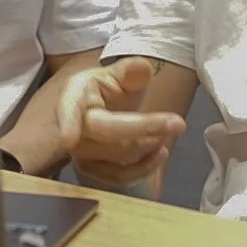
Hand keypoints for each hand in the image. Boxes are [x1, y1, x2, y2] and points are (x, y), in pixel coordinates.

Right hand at [55, 58, 185, 188]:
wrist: (99, 110)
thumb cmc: (107, 90)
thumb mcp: (119, 75)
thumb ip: (131, 70)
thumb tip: (142, 68)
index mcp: (74, 96)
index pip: (69, 110)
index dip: (68, 124)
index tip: (69, 139)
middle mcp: (72, 128)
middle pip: (106, 132)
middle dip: (144, 128)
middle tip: (178, 123)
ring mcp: (80, 154)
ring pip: (117, 156)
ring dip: (148, 144)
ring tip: (168, 129)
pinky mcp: (93, 172)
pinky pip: (120, 177)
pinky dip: (145, 166)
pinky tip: (160, 153)